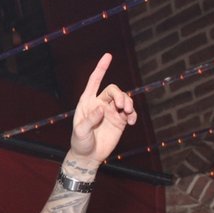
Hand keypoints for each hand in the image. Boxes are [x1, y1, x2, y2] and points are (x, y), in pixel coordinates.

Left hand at [69, 53, 136, 167]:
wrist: (88, 156)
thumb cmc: (80, 142)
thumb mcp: (80, 132)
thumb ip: (89, 120)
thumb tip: (101, 109)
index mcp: (87, 102)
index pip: (94, 81)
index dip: (101, 68)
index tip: (108, 56)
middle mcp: (100, 103)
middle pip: (113, 90)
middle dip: (120, 95)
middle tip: (123, 106)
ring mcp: (111, 112)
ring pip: (124, 99)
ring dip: (128, 103)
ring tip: (128, 114)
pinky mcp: (120, 121)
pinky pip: (130, 113)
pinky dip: (133, 114)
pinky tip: (131, 121)